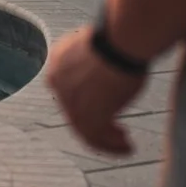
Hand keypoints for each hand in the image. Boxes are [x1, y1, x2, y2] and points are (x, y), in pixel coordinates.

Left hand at [45, 26, 146, 155]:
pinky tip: (127, 147)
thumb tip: (107, 69)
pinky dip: (112, 146)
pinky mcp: (86, 116)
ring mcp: (70, 101)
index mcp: (58, 62)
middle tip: (117, 130)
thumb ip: (94, 63)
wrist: (120, 42)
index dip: (85, 102)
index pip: (67, 90)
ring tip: (125, 144)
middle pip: (74, 111)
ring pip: (84, 129)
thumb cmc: (119, 39)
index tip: (105, 107)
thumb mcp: (98, 47)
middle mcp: (58, 83)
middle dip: (97, 123)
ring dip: (106, 140)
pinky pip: (96, 138)